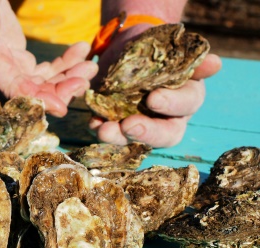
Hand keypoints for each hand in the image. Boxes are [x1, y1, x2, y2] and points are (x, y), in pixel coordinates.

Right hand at [0, 0, 96, 115]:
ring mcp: (7, 68)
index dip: (33, 98)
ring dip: (67, 79)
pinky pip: (45, 71)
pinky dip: (65, 65)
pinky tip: (81, 50)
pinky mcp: (17, 61)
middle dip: (59, 91)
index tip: (60, 106)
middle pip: (29, 92)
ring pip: (40, 84)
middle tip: (84, 81)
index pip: (7, 86)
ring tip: (90, 67)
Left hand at [89, 25, 222, 147]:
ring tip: (103, 130)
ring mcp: (140, 125)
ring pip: (132, 139)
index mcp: (187, 98)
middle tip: (128, 126)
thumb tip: (214, 64)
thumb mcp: (176, 52)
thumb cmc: (161, 51)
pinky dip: (99, 128)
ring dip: (117, 136)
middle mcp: (166, 118)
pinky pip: (109, 132)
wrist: (133, 47)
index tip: (153, 98)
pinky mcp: (116, 124)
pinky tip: (92, 122)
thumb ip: (192, 62)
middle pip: (163, 135)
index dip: (171, 104)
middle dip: (145, 133)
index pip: (185, 106)